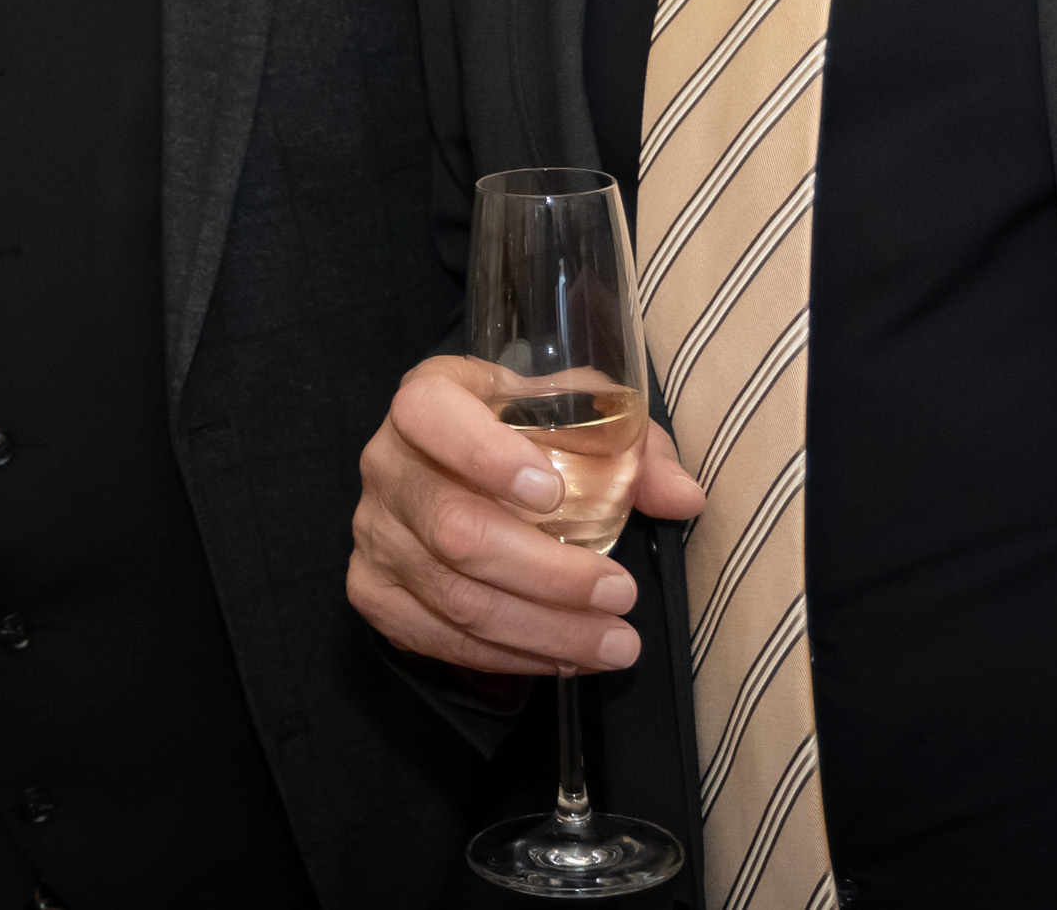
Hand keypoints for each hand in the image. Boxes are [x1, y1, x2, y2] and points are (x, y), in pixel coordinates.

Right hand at [347, 353, 706, 676]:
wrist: (457, 471)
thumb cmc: (523, 436)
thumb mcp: (576, 419)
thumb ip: (630, 447)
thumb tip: (683, 497)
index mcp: (427, 399)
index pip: (431, 415)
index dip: (484, 455)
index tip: (552, 494)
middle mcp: (387, 463)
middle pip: (455, 529)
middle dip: (548, 574)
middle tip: (621, 594)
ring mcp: (374, 532)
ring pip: (453, 596)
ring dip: (543, 629)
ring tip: (613, 643)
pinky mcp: (373, 590)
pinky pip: (437, 637)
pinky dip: (507, 655)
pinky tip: (562, 656)